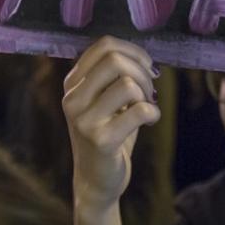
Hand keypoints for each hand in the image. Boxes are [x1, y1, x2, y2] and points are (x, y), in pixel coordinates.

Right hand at [62, 37, 160, 214]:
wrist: (96, 179)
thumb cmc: (108, 132)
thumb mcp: (104, 99)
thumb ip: (115, 75)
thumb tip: (143, 56)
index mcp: (72, 83)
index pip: (103, 45)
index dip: (133, 51)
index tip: (146, 67)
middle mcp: (72, 99)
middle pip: (114, 60)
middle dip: (141, 71)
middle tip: (148, 91)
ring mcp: (83, 121)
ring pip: (127, 84)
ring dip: (147, 93)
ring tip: (146, 106)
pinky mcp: (100, 141)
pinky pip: (139, 111)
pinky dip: (153, 113)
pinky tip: (150, 121)